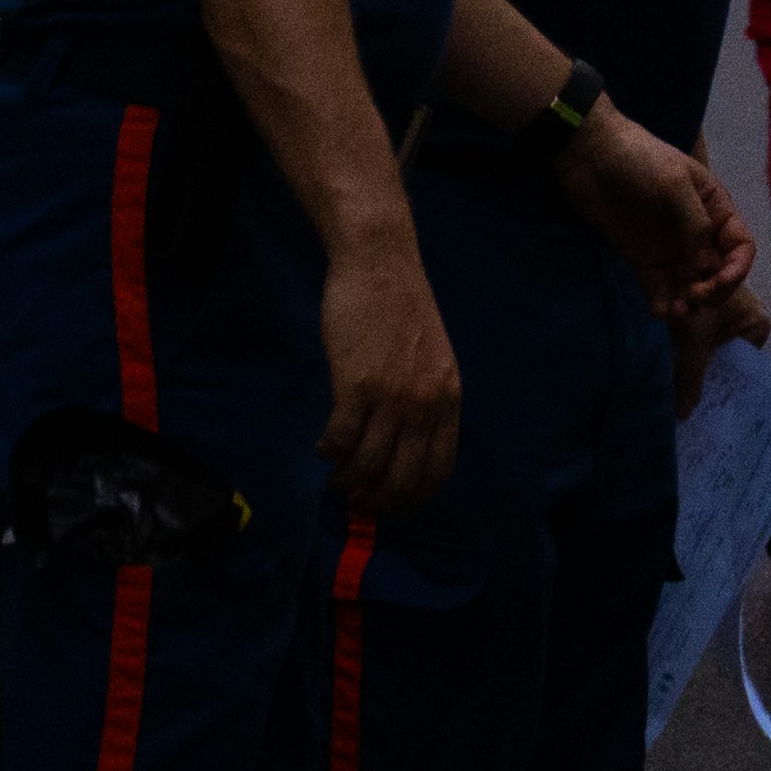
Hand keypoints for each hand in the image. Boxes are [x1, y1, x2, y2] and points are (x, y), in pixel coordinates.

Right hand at [319, 227, 463, 512]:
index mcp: (447, 398)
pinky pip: (341, 438)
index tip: (394, 506)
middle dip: (378, 500)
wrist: (380, 264)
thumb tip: (407, 442)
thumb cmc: (401, 308)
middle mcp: (424, 403)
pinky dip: (330, 452)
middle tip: (358, 504)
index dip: (414, 497)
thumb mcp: (433, 358)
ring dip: (349, 481)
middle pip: (402, 476)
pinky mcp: (356, 383)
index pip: (438, 469)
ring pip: (368, 464)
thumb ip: (426, 398)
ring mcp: (391, 395)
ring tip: (337, 479)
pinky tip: (323, 448)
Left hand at [558, 116, 768, 410]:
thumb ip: (696, 224)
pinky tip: (657, 309)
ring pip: (689, 285)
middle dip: (712, 290)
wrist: (589, 155)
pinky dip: (661, 302)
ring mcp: (670, 247)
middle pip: (718, 272)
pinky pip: (658, 287)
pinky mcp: (643, 258)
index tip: (718, 283)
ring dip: (688, 302)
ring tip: (675, 310)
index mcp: (715, 208)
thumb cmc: (639, 159)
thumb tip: (707, 265)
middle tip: (693, 297)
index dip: (737, 270)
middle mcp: (697, 232)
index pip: (740, 247)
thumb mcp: (674, 183)